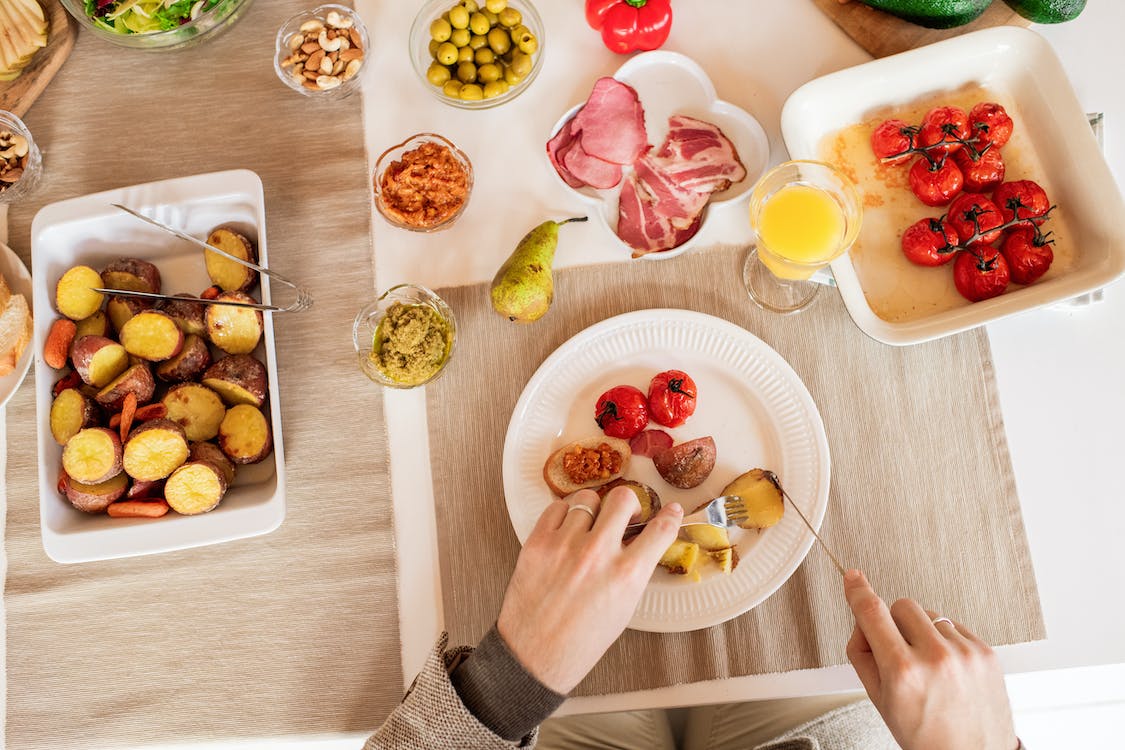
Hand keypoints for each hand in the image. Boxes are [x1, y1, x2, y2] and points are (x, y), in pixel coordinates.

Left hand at [497, 486, 681, 692]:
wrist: (537, 654)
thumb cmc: (582, 639)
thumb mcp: (624, 607)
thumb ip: (633, 571)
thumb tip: (639, 541)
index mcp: (626, 575)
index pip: (660, 531)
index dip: (671, 516)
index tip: (671, 510)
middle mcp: (597, 555)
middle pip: (623, 499)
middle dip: (628, 504)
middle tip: (624, 515)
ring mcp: (565, 546)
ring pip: (587, 500)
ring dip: (593, 511)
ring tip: (589, 528)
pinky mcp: (538, 543)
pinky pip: (556, 509)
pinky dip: (564, 515)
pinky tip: (566, 531)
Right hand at [843, 569, 1018, 749]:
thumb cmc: (926, 736)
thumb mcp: (879, 700)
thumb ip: (862, 654)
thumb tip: (861, 618)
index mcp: (903, 672)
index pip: (872, 614)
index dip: (858, 591)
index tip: (853, 578)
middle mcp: (936, 658)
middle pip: (902, 606)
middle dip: (894, 623)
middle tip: (897, 651)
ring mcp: (965, 653)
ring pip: (930, 615)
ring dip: (922, 633)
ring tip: (928, 667)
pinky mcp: (986, 652)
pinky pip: (954, 627)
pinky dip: (946, 641)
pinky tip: (947, 669)